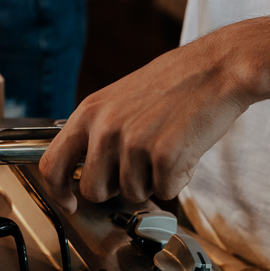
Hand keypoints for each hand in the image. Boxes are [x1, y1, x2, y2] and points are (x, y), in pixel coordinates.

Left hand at [39, 32, 250, 212]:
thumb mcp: (121, 98)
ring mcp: (133, 143)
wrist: (218, 67)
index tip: (69, 203)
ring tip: (168, 145)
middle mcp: (105, 128)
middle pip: (93, 191)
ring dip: (152, 180)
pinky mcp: (163, 156)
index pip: (51, 164)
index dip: (58, 192)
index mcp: (90, 112)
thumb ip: (100, 131)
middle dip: (117, 188)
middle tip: (140, 166)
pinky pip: (164, 191)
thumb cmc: (176, 81)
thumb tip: (88, 170)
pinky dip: (178, 178)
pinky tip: (185, 149)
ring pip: (132, 194)